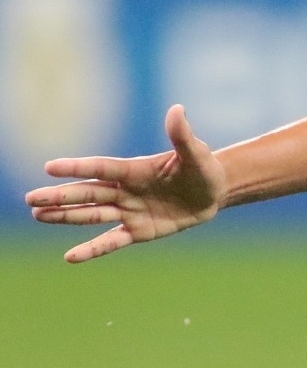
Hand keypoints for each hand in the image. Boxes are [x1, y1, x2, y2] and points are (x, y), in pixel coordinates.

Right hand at [25, 105, 227, 262]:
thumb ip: (182, 135)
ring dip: (66, 216)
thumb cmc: (203, 168)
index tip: (49, 167)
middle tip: (31, 199)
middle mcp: (126, 190)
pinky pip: (112, 241)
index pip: (101, 168)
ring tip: (39, 215)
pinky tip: (70, 257)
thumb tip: (177, 109)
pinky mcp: (139, 231)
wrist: (214, 193)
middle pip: (88, 193)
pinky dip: (92, 250)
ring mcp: (130, 211)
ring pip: (92, 215)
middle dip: (61, 196)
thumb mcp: (196, 153)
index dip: (77, 168)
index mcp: (134, 169)